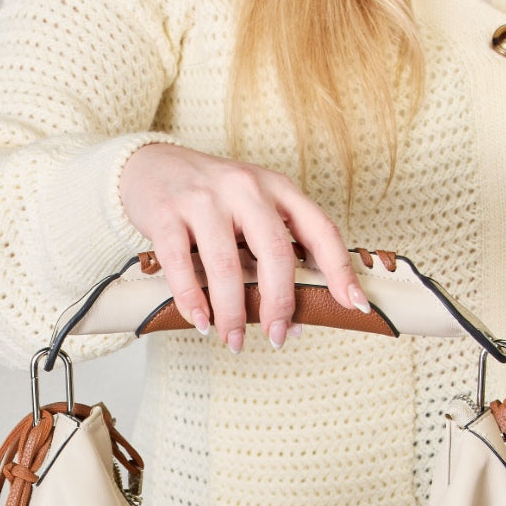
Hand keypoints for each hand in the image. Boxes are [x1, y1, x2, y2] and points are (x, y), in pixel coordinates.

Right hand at [118, 144, 370, 351]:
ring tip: (234, 341)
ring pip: (227, 265)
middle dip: (280, 304)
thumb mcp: (253, 210)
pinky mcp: (166, 214)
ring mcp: (204, 199)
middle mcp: (245, 188)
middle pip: (275, 252)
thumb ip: (275, 254)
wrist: (150, 164)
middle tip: (278, 337)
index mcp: (277, 188)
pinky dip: (192, 301)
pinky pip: (181, 265)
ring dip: (233, 313)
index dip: (341, 270)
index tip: (355, 305)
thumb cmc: (212, 200)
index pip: (320, 229)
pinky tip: (201, 322)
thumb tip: (297, 322)